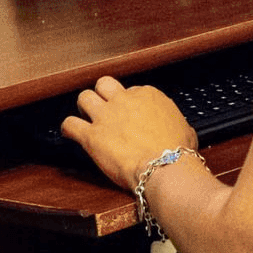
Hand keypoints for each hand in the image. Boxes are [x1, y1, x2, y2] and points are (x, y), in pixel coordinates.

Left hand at [60, 75, 196, 189]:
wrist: (166, 168)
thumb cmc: (177, 153)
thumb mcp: (185, 129)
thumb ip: (174, 122)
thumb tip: (177, 128)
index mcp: (148, 96)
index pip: (132, 91)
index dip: (129, 104)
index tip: (130, 114)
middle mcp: (125, 101)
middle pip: (104, 84)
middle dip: (102, 94)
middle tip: (103, 107)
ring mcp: (107, 116)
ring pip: (84, 97)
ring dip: (83, 106)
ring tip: (85, 116)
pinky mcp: (92, 136)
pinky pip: (70, 124)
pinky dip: (68, 128)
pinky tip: (69, 132)